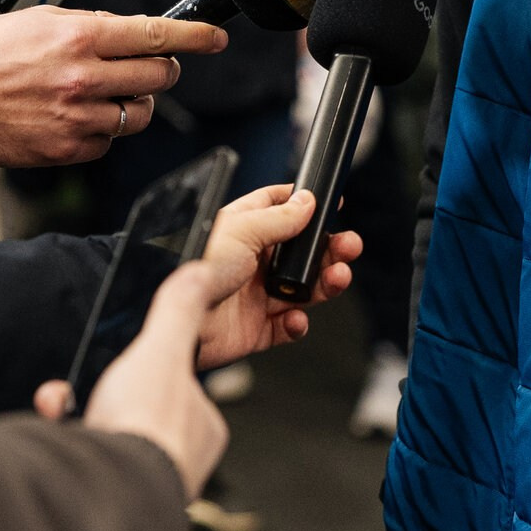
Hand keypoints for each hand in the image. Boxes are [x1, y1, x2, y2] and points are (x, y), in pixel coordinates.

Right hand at [0, 8, 225, 165]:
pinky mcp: (66, 150)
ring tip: (104, 92)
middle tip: (149, 66)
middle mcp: (84, 78)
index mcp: (81, 38)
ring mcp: (76, 118)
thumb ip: (91, 27)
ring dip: (132, 102)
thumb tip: (135, 33)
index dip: (195, 36)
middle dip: (160, 69)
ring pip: (138, 114)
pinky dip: (102, 130)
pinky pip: (108, 141)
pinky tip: (74, 116)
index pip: (157, 36)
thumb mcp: (39, 21)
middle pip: (158, 76)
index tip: (216, 38)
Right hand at [34, 261, 228, 498]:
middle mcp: (177, 462)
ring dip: (75, 418)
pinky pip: (82, 466)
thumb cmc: (145, 427)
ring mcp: (142, 486)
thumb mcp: (161, 351)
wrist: (109, 492)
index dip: (142, 367)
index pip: (175, 387)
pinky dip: (61, 445)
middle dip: (97, 394)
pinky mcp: (107, 502)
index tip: (117, 359)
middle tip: (78, 387)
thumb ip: (178, 311)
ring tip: (59, 405)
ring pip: (105, 440)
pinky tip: (53, 432)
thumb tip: (201, 273)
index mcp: (202, 428)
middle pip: (132, 413)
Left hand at [193, 185, 364, 369]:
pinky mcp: (255, 329)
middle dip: (329, 249)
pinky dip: (297, 323)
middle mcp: (251, 260)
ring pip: (302, 288)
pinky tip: (295, 318)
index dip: (306, 205)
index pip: (278, 208)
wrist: (182, 321)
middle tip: (349, 246)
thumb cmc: (198, 267)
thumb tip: (307, 201)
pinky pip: (287, 326)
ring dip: (324, 283)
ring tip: (337, 278)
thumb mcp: (243, 231)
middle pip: (301, 251)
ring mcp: (255, 295)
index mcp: (244, 228)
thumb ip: (280, 218)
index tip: (332, 205)